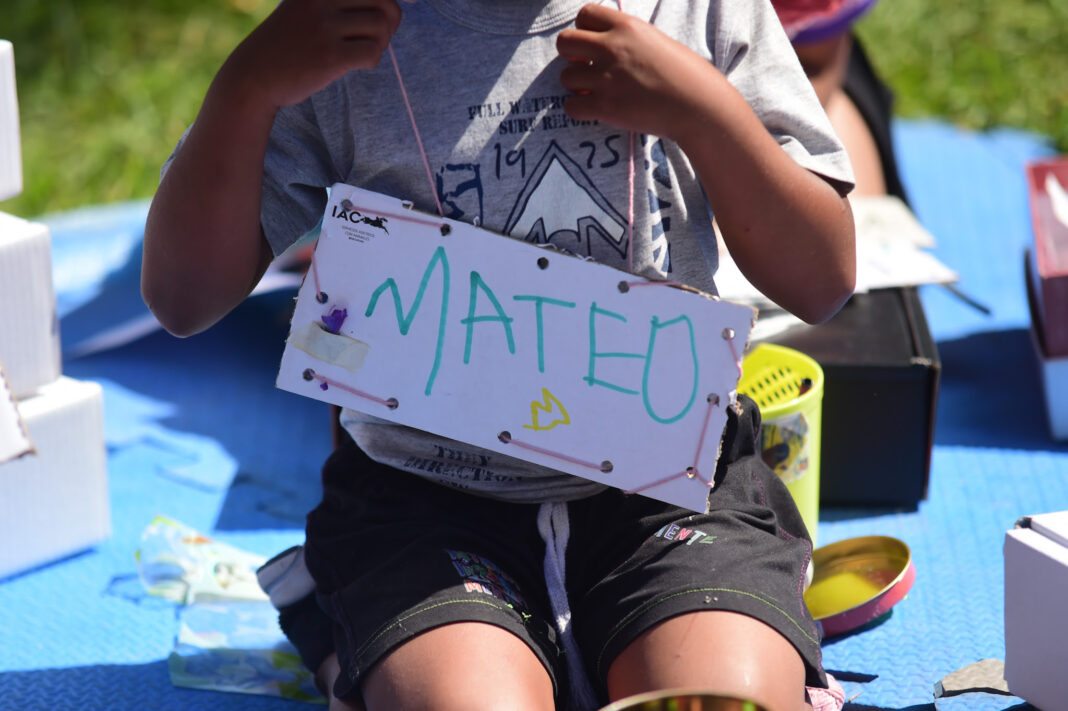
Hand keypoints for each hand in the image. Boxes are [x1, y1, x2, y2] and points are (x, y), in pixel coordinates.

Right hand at [227, 0, 403, 109]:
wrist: (253, 77)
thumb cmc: (286, 45)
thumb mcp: (306, 10)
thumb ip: (338, 4)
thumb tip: (393, 8)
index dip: (388, 2)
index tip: (387, 14)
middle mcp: (321, 0)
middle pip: (384, 2)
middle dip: (390, 22)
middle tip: (377, 36)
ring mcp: (325, 27)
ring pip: (381, 27)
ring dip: (380, 43)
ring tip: (363, 51)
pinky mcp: (330, 56)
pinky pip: (372, 53)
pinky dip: (371, 61)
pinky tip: (357, 64)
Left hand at [557, 4, 721, 141]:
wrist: (700, 107)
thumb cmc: (688, 75)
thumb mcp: (658, 41)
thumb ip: (629, 40)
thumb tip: (607, 47)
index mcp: (627, 27)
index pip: (585, 15)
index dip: (585, 31)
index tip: (594, 45)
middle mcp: (612, 48)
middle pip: (564, 42)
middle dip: (572, 55)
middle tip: (587, 67)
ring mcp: (606, 78)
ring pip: (566, 77)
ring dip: (577, 85)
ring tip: (595, 91)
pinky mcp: (605, 107)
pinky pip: (570, 106)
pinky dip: (578, 109)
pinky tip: (595, 109)